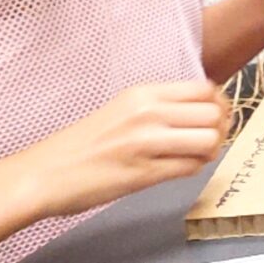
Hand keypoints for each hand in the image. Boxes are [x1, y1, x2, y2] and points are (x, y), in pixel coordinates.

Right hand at [11, 81, 230, 219]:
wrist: (44, 174)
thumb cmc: (81, 144)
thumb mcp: (122, 110)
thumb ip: (159, 107)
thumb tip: (201, 110)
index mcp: (143, 94)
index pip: (205, 89)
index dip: (218, 104)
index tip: (214, 115)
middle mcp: (148, 113)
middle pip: (213, 114)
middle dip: (219, 128)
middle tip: (210, 139)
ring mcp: (146, 144)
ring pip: (208, 141)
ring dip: (209, 151)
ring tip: (196, 155)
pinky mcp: (143, 174)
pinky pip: (189, 168)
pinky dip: (193, 168)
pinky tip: (180, 168)